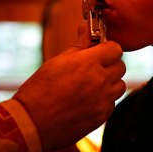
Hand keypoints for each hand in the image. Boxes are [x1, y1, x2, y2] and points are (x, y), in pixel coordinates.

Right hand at [12, 22, 125, 151]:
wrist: (32, 123)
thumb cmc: (39, 90)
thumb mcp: (57, 62)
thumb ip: (78, 45)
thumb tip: (85, 28)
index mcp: (88, 63)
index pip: (115, 49)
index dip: (107, 49)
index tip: (99, 52)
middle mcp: (100, 81)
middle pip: (121, 66)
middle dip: (110, 65)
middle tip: (93, 69)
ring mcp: (103, 100)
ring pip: (120, 86)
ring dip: (110, 84)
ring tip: (90, 86)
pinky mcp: (101, 117)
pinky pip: (112, 104)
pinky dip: (104, 101)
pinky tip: (87, 101)